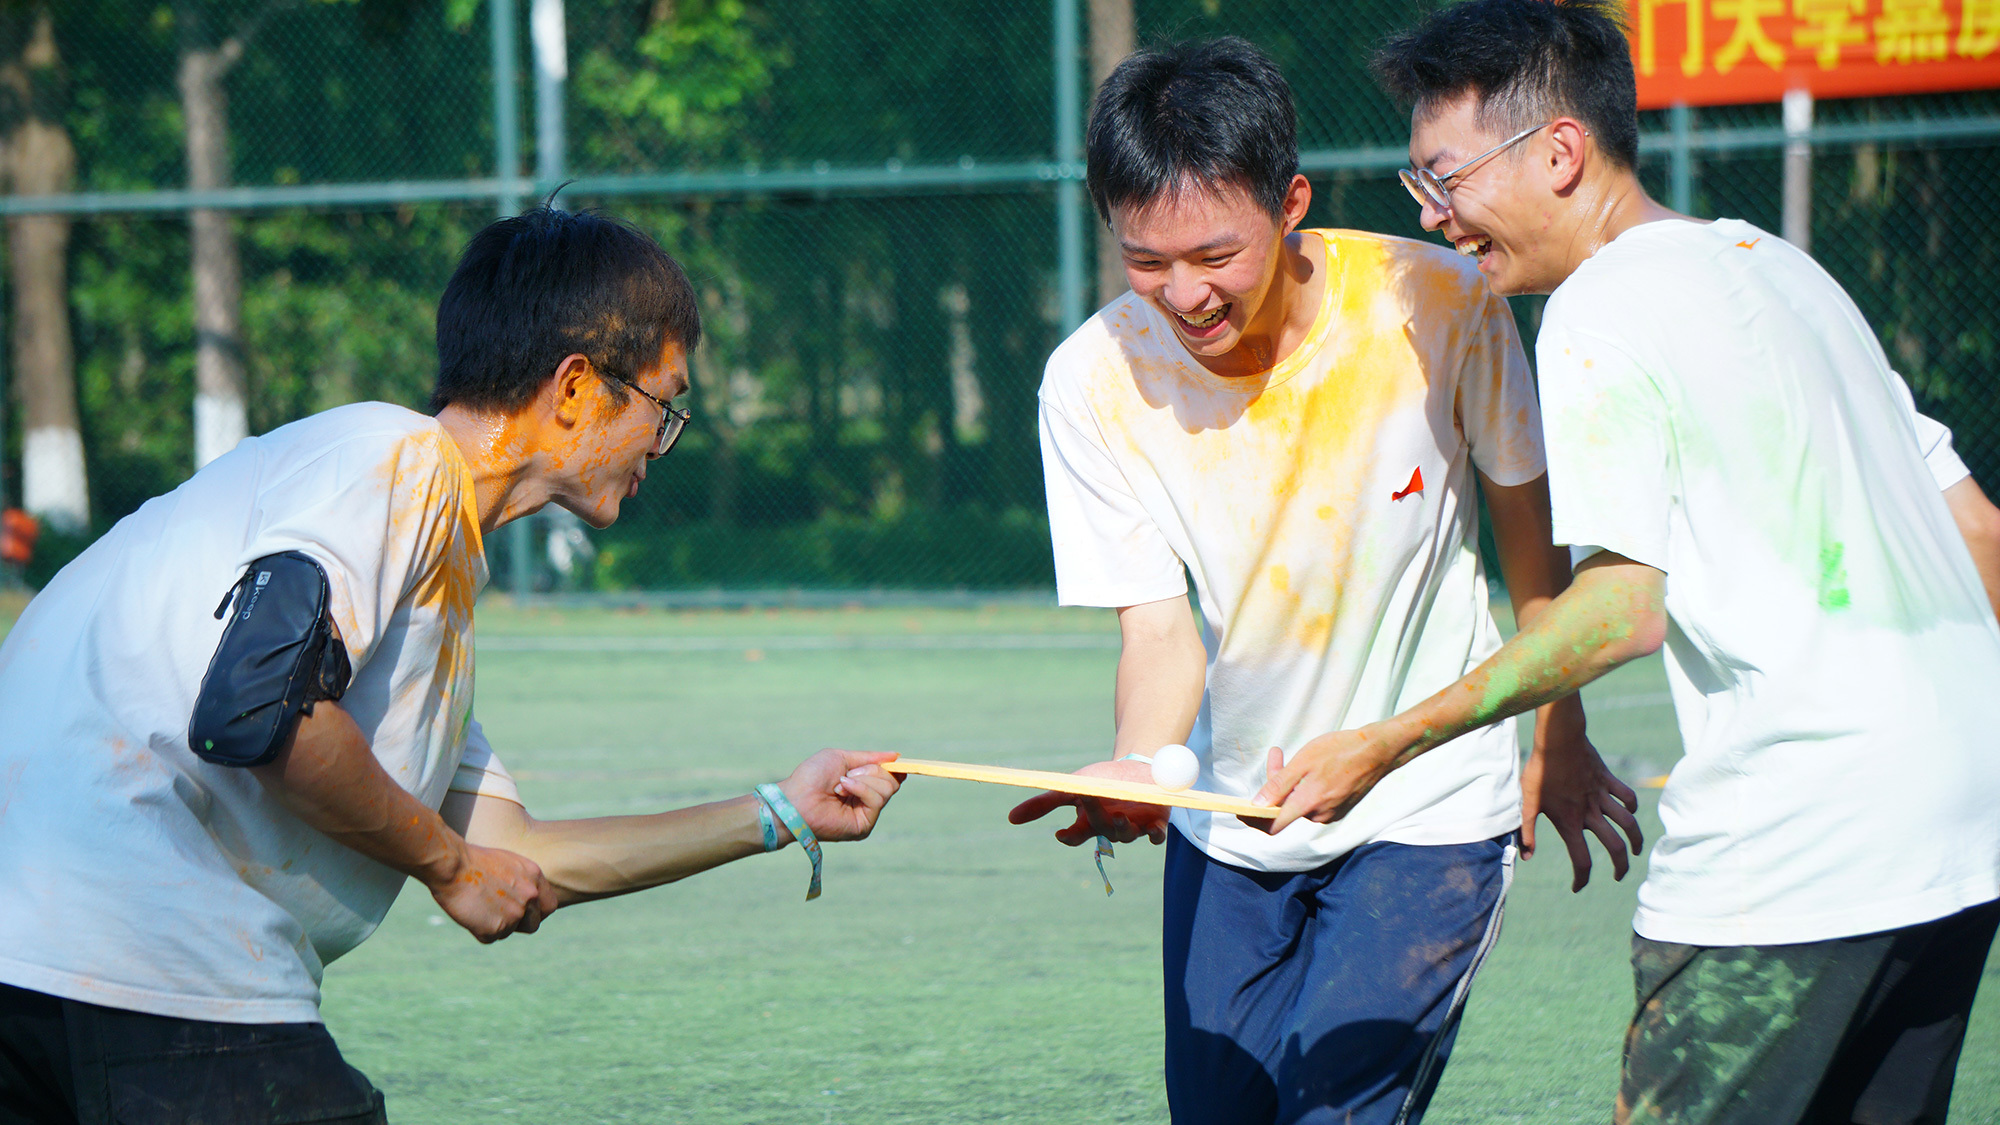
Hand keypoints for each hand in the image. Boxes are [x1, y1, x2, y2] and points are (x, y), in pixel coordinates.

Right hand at [428, 842, 557, 943]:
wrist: (452, 865)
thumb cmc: (473, 860)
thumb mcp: (509, 864)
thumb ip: (522, 882)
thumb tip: (525, 899)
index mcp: (535, 877)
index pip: (549, 906)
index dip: (536, 912)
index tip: (525, 914)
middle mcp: (530, 896)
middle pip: (533, 925)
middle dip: (518, 925)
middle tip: (499, 916)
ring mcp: (514, 914)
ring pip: (508, 932)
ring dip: (494, 925)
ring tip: (477, 906)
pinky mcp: (495, 928)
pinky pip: (489, 938)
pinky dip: (478, 930)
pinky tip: (469, 912)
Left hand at [777, 749, 900, 841]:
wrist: (796, 797)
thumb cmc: (812, 776)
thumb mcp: (842, 758)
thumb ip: (869, 757)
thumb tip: (895, 755)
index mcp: (862, 785)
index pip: (890, 777)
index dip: (893, 768)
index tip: (894, 760)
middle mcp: (866, 801)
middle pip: (892, 781)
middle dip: (872, 771)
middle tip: (848, 773)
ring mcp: (866, 814)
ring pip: (887, 789)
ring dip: (863, 780)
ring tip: (840, 784)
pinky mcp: (864, 826)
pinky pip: (877, 801)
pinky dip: (861, 789)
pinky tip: (843, 790)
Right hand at [1007, 758, 1169, 846]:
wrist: (1136, 770)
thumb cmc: (1101, 781)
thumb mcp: (1072, 788)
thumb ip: (1043, 804)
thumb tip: (1010, 819)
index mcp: (1089, 823)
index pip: (1076, 836)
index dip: (1069, 837)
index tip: (1060, 833)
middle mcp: (1110, 828)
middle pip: (1101, 829)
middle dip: (1097, 816)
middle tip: (1092, 799)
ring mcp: (1133, 828)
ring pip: (1127, 835)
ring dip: (1123, 828)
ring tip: (1120, 816)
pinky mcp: (1156, 824)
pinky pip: (1156, 836)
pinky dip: (1155, 834)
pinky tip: (1153, 829)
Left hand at [1254, 726, 1404, 833]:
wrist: (1377, 751)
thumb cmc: (1340, 751)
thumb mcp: (1304, 762)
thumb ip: (1279, 785)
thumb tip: (1257, 805)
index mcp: (1308, 804)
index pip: (1273, 826)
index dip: (1253, 820)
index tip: (1239, 810)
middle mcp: (1319, 815)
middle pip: (1284, 808)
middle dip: (1274, 785)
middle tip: (1277, 754)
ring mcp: (1331, 813)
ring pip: (1298, 802)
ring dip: (1289, 783)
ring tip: (1294, 756)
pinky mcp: (1339, 807)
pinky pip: (1312, 801)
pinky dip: (1305, 786)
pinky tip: (1312, 767)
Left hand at [1522, 701, 1642, 891]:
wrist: (1557, 740)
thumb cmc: (1539, 771)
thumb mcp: (1527, 802)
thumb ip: (1526, 831)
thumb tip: (1525, 857)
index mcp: (1570, 822)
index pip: (1582, 860)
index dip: (1581, 878)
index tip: (1577, 887)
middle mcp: (1591, 813)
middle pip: (1615, 848)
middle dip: (1620, 867)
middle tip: (1619, 876)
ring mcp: (1602, 796)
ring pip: (1629, 824)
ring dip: (1636, 840)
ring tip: (1636, 851)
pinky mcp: (1608, 780)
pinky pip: (1627, 797)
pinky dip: (1632, 807)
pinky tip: (1629, 812)